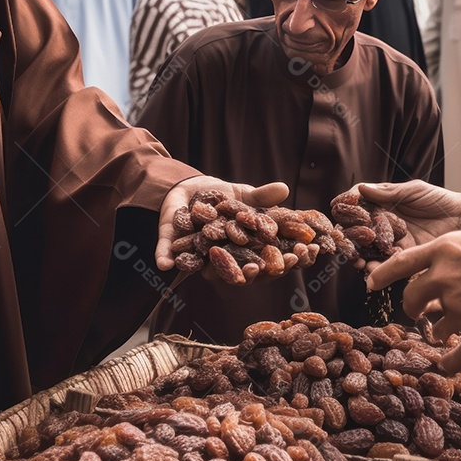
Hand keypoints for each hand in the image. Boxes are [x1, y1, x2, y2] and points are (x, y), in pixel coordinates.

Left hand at [156, 176, 288, 270]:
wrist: (189, 186)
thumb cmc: (223, 197)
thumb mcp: (244, 195)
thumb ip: (261, 197)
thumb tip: (285, 189)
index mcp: (243, 249)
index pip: (266, 262)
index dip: (280, 263)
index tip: (295, 258)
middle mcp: (221, 257)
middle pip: (239, 273)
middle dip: (248, 274)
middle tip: (256, 270)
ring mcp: (196, 253)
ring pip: (204, 267)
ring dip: (210, 270)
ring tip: (218, 272)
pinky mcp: (171, 243)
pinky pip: (167, 253)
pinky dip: (165, 258)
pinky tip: (165, 265)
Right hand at [352, 181, 460, 270]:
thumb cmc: (441, 200)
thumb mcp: (415, 190)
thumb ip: (389, 192)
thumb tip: (361, 189)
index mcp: (385, 205)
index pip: (359, 207)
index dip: (348, 210)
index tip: (339, 212)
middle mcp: (385, 224)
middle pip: (359, 231)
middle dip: (350, 238)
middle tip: (345, 242)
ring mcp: (394, 241)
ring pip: (369, 250)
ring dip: (360, 255)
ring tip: (359, 260)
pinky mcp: (405, 257)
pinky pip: (386, 263)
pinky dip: (377, 267)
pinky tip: (373, 268)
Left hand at [367, 222, 460, 372]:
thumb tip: (455, 246)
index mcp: (444, 249)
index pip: (400, 263)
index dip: (381, 274)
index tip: (370, 282)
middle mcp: (444, 279)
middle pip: (411, 300)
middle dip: (413, 308)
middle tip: (420, 312)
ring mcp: (459, 308)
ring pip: (435, 329)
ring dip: (441, 332)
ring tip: (456, 329)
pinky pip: (454, 357)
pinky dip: (451, 362)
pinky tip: (452, 362)